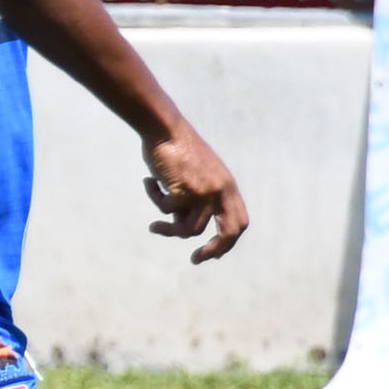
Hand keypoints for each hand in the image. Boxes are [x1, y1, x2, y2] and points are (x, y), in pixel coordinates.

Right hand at [143, 130, 248, 262]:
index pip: (239, 221)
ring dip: (167, 230)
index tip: (213, 252)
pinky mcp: (184, 192)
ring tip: (153, 227)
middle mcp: (221, 190)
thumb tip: (181, 226)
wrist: (165, 128)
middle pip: (228, 233)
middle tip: (196, 260)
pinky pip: (166, 211)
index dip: (228, 241)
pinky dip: (154, 198)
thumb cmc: (176, 150)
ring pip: (188, 229)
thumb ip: (193, 201)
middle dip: (214, 250)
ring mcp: (204, 192)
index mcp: (227, 186)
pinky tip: (149, 181)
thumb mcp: (193, 178)